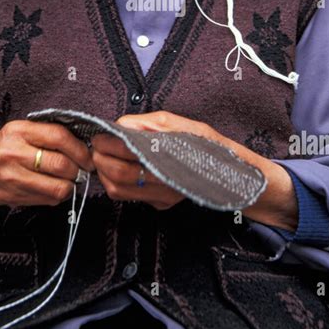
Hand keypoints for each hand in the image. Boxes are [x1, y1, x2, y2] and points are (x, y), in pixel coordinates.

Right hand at [0, 120, 94, 221]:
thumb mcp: (15, 133)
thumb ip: (43, 135)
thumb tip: (79, 144)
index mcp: (18, 131)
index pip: (59, 136)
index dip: (79, 148)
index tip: (87, 155)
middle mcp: (14, 152)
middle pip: (61, 163)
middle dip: (78, 169)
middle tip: (83, 170)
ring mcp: (14, 177)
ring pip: (57, 187)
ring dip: (70, 186)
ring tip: (69, 181)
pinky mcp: (14, 196)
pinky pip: (48, 199)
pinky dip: (57, 196)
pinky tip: (53, 188)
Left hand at [90, 110, 219, 210]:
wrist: (232, 172)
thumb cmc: (208, 144)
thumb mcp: (181, 124)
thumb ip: (148, 124)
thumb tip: (121, 124)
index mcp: (168, 159)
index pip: (126, 152)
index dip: (106, 143)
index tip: (99, 135)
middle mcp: (164, 183)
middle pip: (117, 176)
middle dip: (100, 160)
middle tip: (96, 146)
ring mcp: (162, 197)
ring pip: (119, 191)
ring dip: (104, 174)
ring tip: (104, 157)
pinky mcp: (161, 204)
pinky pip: (130, 197)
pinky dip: (116, 182)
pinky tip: (118, 168)